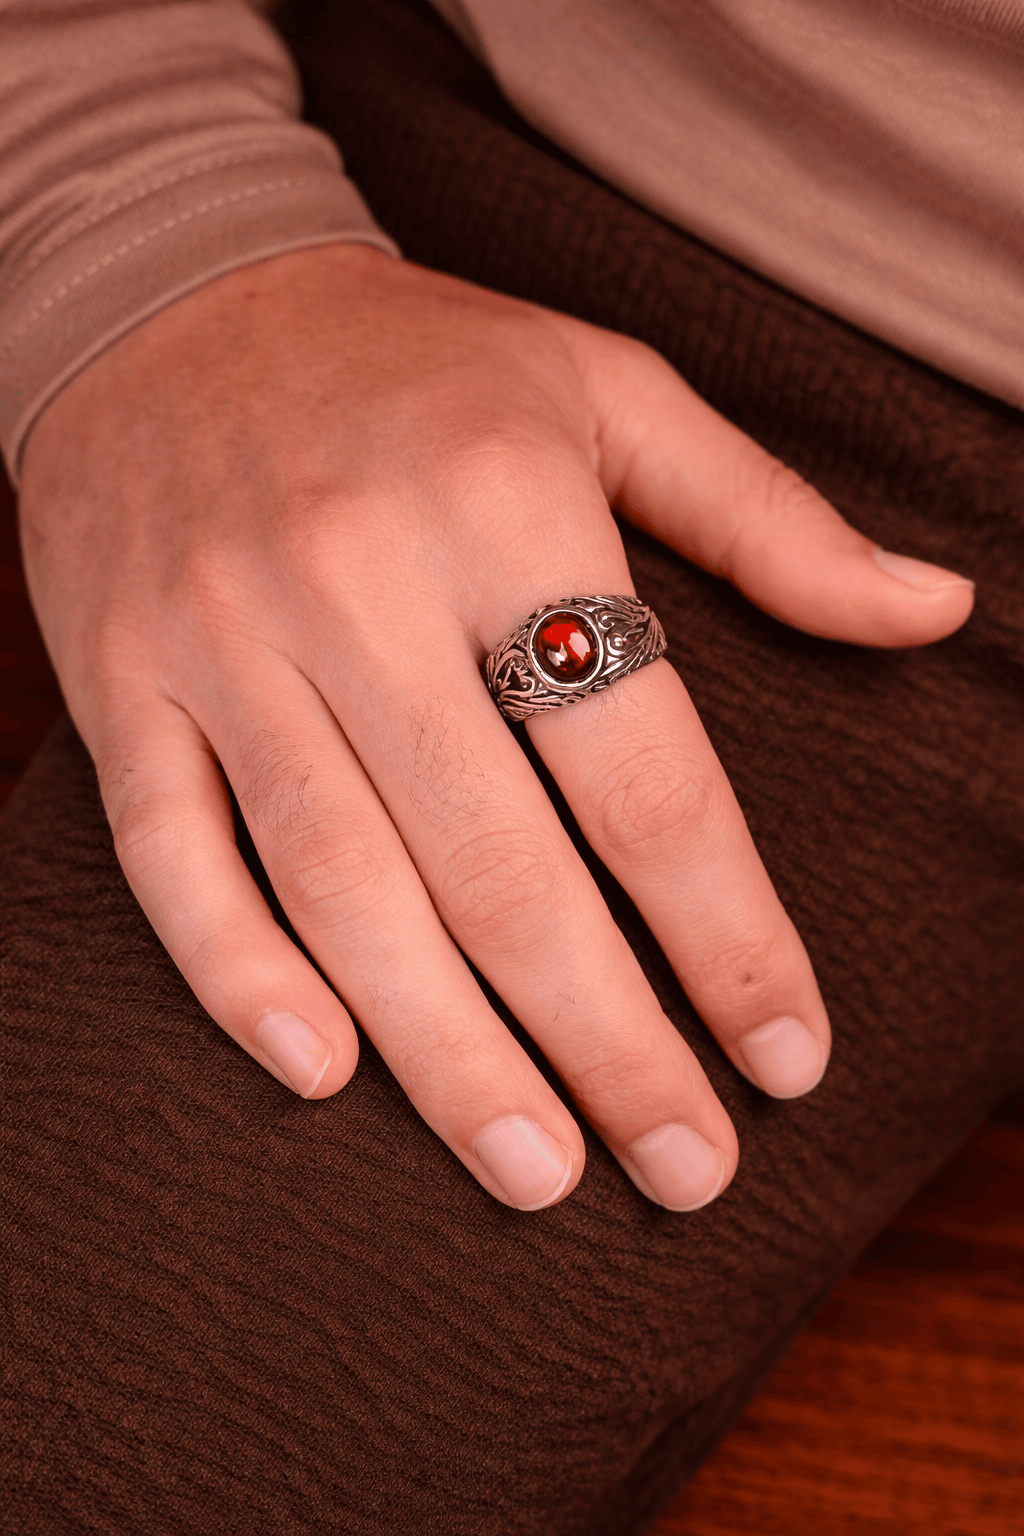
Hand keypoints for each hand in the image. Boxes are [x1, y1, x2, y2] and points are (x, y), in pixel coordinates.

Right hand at [18, 245, 973, 1210]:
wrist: (166, 294)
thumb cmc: (416, 362)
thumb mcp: (607, 386)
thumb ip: (768, 517)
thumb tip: (938, 607)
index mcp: (503, 502)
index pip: (645, 768)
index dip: (729, 932)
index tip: (790, 1055)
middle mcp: (357, 579)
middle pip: (502, 864)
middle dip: (610, 1038)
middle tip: (685, 1168)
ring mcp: (223, 638)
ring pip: (344, 886)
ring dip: (446, 1052)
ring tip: (540, 1169)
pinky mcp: (120, 682)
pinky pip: (171, 854)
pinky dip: (239, 974)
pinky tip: (326, 1075)